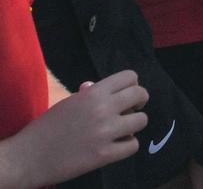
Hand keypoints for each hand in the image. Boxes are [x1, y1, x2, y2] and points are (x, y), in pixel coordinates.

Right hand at [0, 71, 149, 187]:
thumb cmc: (44, 129)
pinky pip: (133, 145)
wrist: (27, 158)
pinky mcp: (105, 155)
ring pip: (141, 121)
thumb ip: (86, 95)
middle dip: (138, 103)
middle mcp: (103, 109)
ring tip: (120, 130)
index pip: (130, 77)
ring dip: (133, 125)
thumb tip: (95, 85)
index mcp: (93, 93)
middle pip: (141, 95)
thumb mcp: (66, 104)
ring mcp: (106, 132)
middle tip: (128, 111)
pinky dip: (127, 145)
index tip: (126, 96)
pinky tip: (115, 146)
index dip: (132, 86)